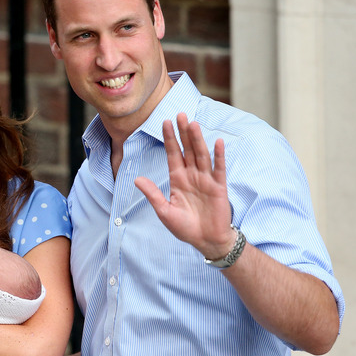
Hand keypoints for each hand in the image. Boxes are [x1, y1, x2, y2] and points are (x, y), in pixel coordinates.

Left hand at [134, 113, 234, 258]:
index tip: (165, 121)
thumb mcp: (164, 211)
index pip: (173, 154)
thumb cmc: (185, 227)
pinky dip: (218, 156)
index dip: (169, 138)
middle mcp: (192, 175)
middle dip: (183, 132)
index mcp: (178, 179)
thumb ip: (153, 194)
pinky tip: (217, 142)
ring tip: (193, 124)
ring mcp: (206, 180)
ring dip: (197, 140)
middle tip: (179, 114)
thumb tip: (137, 179)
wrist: (206, 241)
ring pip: (201, 155)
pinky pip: (219, 169)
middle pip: (187, 149)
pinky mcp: (219, 187)